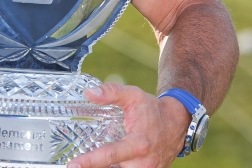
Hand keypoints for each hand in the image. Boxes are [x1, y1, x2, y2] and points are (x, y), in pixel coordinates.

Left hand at [67, 83, 190, 167]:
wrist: (178, 122)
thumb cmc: (153, 109)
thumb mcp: (133, 95)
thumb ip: (111, 92)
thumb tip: (89, 93)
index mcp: (138, 144)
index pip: (109, 155)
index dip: (89, 161)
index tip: (73, 165)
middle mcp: (143, 162)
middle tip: (77, 164)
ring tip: (91, 163)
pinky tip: (106, 163)